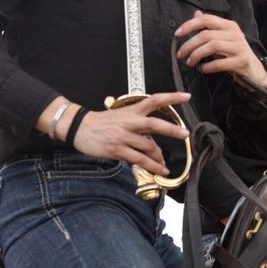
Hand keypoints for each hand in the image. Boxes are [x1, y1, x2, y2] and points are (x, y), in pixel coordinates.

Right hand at [66, 92, 190, 174]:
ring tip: (165, 164)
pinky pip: (138, 159)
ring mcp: (123, 136)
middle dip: (171, 129)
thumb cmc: (102, 122)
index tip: (186, 96)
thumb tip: (154, 133)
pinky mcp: (117, 150)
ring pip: (148, 146)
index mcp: (132, 110)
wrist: (80, 128)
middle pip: (154, 124)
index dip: (171, 97)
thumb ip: (138, 120)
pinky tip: (160, 170)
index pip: (154, 100)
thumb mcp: (121, 114)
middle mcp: (130, 122)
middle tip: (185, 134)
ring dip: (160, 156)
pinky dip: (151, 166)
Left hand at [175, 10, 266, 87]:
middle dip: (189, 44)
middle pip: (207, 34)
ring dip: (196, 55)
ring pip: (212, 46)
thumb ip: (209, 27)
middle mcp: (235, 34)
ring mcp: (239, 47)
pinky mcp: (242, 61)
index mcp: (230, 25)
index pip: (207, 19)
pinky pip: (220, 63)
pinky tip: (202, 69)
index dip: (190, 25)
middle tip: (180, 54)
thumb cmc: (235, 54)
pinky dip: (207, 67)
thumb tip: (196, 14)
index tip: (178, 34)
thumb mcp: (222, 38)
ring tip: (190, 62)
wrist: (255, 71)